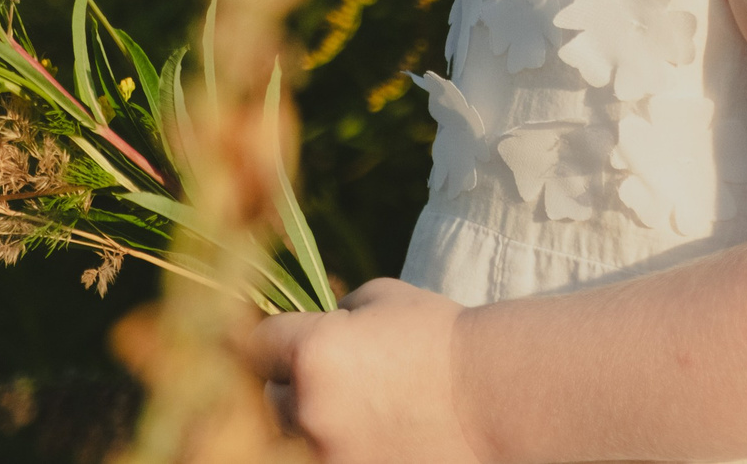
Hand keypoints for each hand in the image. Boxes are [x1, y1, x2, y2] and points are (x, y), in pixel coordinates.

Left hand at [243, 279, 487, 462]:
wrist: (492, 397)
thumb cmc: (440, 337)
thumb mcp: (384, 298)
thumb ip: (334, 314)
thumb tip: (313, 328)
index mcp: (313, 353)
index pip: (255, 344)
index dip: (270, 339)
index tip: (283, 341)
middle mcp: (309, 408)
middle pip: (264, 398)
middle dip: (288, 384)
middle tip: (327, 377)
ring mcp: (328, 454)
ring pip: (288, 438)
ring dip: (307, 422)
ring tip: (349, 407)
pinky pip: (322, 457)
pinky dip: (337, 446)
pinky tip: (368, 432)